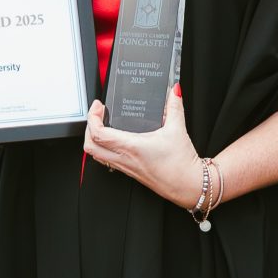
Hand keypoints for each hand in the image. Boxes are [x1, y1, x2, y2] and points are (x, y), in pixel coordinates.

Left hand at [83, 84, 202, 208]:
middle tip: (97, 115)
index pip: (98, 134)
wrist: (189, 186)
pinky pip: (108, 161)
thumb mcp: (178, 129)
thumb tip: (175, 90)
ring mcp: (126, 167)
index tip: (99, 106)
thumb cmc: (182, 164)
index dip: (92, 117)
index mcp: (131, 147)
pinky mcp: (130, 172)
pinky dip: (104, 149)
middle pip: (90, 146)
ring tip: (103, 125)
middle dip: (88, 128)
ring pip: (97, 155)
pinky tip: (116, 139)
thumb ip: (175, 106)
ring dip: (94, 139)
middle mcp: (124, 159)